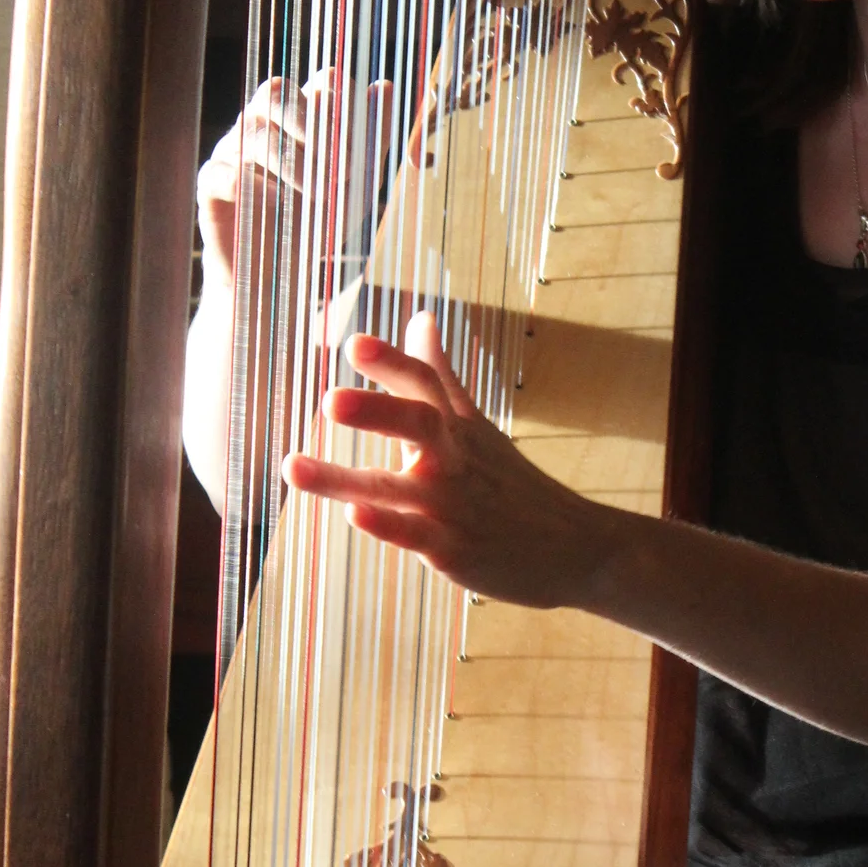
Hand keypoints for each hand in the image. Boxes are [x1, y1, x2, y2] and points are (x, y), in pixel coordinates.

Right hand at [196, 72, 393, 298]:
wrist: (281, 273)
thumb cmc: (319, 219)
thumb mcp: (356, 182)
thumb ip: (373, 137)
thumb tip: (388, 85)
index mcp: (300, 115)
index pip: (319, 82)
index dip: (344, 106)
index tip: (362, 148)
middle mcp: (262, 123)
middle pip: (277, 92)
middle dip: (316, 125)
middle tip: (342, 168)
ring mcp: (232, 150)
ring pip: (253, 130)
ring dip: (292, 161)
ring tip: (319, 195)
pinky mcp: (210, 186)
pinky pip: (219, 171)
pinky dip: (244, 181)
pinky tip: (269, 200)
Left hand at [282, 312, 612, 608]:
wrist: (574, 546)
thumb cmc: (513, 482)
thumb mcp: (475, 423)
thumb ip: (439, 372)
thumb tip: (421, 316)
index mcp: (458, 426)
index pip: (424, 384)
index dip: (392, 363)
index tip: (355, 343)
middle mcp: (455, 459)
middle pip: (418, 425)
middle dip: (375, 412)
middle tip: (330, 399)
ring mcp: (453, 506)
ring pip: (396, 489)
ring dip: (343, 479)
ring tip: (292, 466)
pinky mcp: (454, 550)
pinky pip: (415, 536)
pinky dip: (387, 526)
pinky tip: (354, 515)